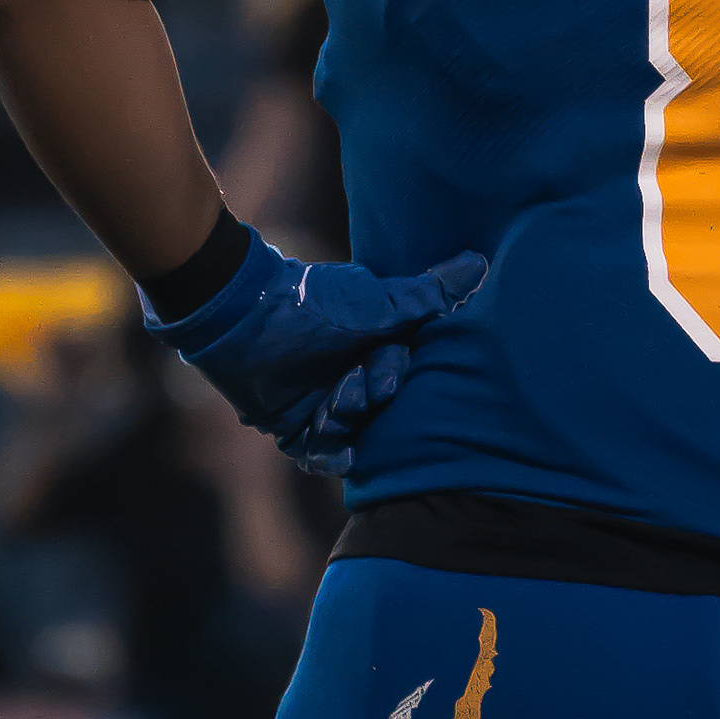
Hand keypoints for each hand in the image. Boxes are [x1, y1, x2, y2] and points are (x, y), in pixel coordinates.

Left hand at [146, 231, 487, 474]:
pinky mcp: (292, 426)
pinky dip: (330, 456)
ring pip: (352, 431)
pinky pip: (318, 453)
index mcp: (371, 347)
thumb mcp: (374, 303)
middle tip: (358, 384)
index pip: (398, 373)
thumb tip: (478, 263)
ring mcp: (320, 403)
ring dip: (348, 420)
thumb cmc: (310, 304)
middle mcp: (349, 377)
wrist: (241, 315)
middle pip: (379, 408)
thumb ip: (426, 296)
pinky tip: (341, 455)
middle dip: (371, 399)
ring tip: (334, 401)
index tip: (387, 364)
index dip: (395, 373)